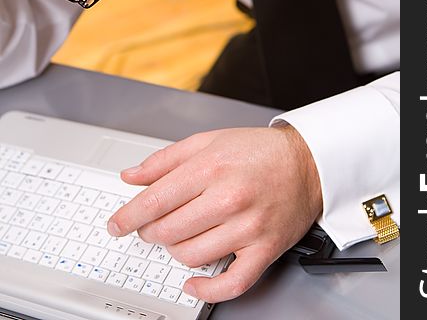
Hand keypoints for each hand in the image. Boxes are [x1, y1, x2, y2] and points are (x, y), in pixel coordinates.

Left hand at [108, 125, 321, 301]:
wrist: (308, 163)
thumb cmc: (258, 151)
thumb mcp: (208, 141)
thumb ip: (165, 159)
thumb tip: (131, 177)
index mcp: (211, 168)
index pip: (155, 201)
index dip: (128, 217)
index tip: (116, 225)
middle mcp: (229, 198)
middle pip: (168, 231)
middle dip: (150, 231)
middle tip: (152, 226)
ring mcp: (248, 227)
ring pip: (190, 256)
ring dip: (174, 250)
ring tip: (178, 236)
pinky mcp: (265, 249)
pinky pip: (231, 283)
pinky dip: (206, 288)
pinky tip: (192, 281)